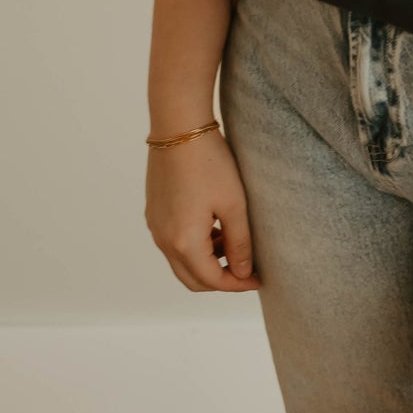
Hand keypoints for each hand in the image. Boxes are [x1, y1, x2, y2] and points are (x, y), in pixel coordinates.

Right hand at [145, 128, 263, 291]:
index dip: (237, 284)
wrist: (178, 127)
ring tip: (232, 241)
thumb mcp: (234, 204)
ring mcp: (155, 226)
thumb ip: (239, 243)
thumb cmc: (209, 163)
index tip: (258, 278)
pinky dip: (193, 246)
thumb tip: (243, 272)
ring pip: (181, 262)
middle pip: (192, 279)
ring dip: (206, 262)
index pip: (212, 280)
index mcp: (184, 242)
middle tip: (246, 268)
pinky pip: (173, 243)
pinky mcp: (153, 212)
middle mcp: (163, 240)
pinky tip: (213, 226)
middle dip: (220, 279)